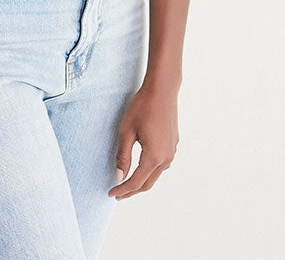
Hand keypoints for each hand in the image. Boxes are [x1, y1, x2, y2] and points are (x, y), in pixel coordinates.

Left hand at [108, 83, 178, 198]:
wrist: (162, 90)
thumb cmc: (142, 107)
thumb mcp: (126, 131)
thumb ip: (123, 156)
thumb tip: (119, 176)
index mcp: (153, 157)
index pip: (136, 182)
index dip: (123, 190)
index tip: (111, 194)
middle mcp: (166, 158)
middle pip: (147, 183)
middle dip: (132, 190)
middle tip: (117, 192)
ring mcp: (172, 151)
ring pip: (156, 174)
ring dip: (142, 181)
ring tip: (127, 181)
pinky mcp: (173, 144)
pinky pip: (162, 164)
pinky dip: (150, 170)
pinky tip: (141, 166)